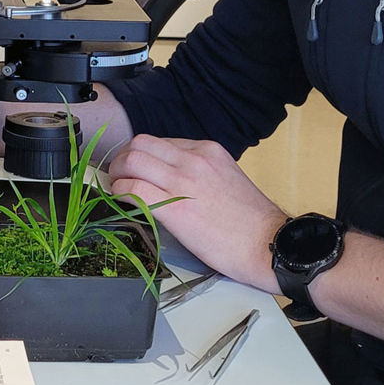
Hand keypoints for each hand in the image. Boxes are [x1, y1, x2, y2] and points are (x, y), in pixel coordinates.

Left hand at [108, 134, 287, 292]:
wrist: (267, 243)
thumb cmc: (249, 220)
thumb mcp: (225, 177)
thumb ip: (199, 170)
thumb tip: (171, 176)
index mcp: (207, 150)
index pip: (160, 141)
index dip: (142, 155)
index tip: (135, 169)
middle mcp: (194, 159)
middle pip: (141, 143)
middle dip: (122, 158)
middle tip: (118, 174)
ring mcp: (184, 181)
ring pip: (133, 160)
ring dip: (117, 173)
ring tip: (117, 187)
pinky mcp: (176, 208)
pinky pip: (135, 189)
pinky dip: (121, 191)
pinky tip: (121, 200)